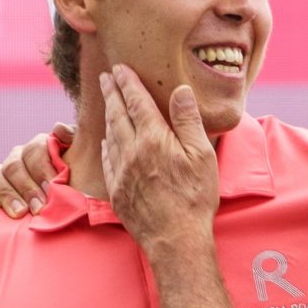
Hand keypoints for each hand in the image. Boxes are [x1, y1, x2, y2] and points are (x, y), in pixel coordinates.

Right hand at [0, 123, 75, 216]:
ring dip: (7, 195)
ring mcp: (3, 172)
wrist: (71, 202)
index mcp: (41, 147)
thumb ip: (73, 141)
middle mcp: (19, 156)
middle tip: (39, 209)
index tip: (53, 188)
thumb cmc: (82, 181)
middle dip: (27, 188)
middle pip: (15, 166)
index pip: (36, 150)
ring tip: (19, 214)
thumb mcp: (85, 160)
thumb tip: (58, 129)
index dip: (43, 169)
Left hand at [100, 64, 218, 253]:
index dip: (128, 83)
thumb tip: (180, 90)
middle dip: (112, 93)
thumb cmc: (194, 197)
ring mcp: (121, 172)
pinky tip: (107, 141)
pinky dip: (106, 145)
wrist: (175, 239)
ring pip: (110, 135)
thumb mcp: (202, 155)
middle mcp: (132, 151)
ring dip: (107, 116)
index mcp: (153, 139)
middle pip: (117, 115)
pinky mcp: (117, 191)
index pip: (137, 102)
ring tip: (107, 103)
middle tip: (105, 77)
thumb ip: (188, 120)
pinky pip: (107, 160)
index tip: (120, 69)